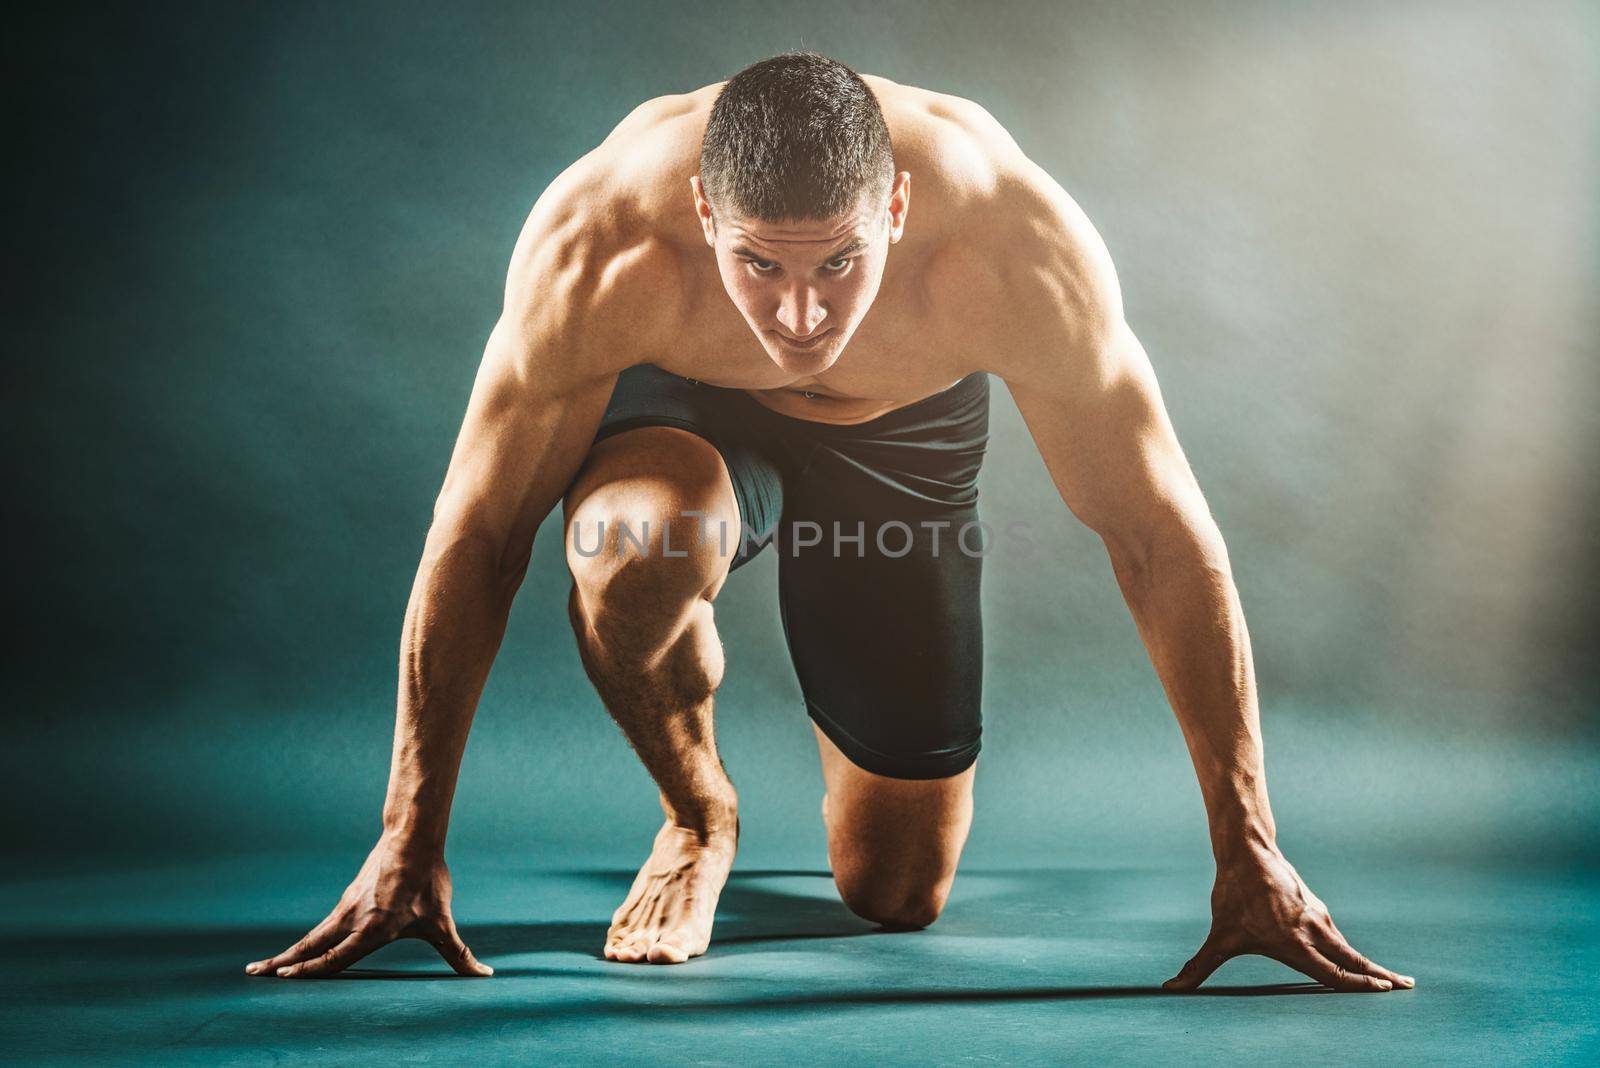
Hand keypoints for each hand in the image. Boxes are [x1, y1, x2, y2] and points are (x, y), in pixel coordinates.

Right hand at [244, 835, 492, 978]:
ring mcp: (347, 906)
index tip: (284, 977)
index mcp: (371, 929)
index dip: (310, 970)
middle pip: (311, 946)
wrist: (414, 838)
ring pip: (314, 934)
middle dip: (283, 963)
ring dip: (290, 951)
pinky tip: (303, 946)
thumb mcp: (443, 922)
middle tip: (254, 973)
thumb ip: (460, 955)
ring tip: (267, 966)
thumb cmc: (428, 881)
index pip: (335, 957)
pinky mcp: (349, 897)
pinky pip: (324, 923)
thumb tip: (485, 977)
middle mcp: (352, 919)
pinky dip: (308, 938)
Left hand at [1164, 844, 1412, 992]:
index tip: (1385, 991)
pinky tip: (1351, 956)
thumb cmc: (1233, 895)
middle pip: (1353, 959)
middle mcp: (1314, 931)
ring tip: (1385, 977)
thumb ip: (1198, 968)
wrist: (1247, 851)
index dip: (1359, 985)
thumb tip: (1171, 989)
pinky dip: (1349, 949)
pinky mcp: (1314, 906)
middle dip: (1379, 976)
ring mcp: (1318, 917)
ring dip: (1367, 963)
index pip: (1334, 973)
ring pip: (1347, 946)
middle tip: (1406, 986)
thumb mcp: (1219, 936)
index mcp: (1296, 944)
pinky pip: (1336, 934)